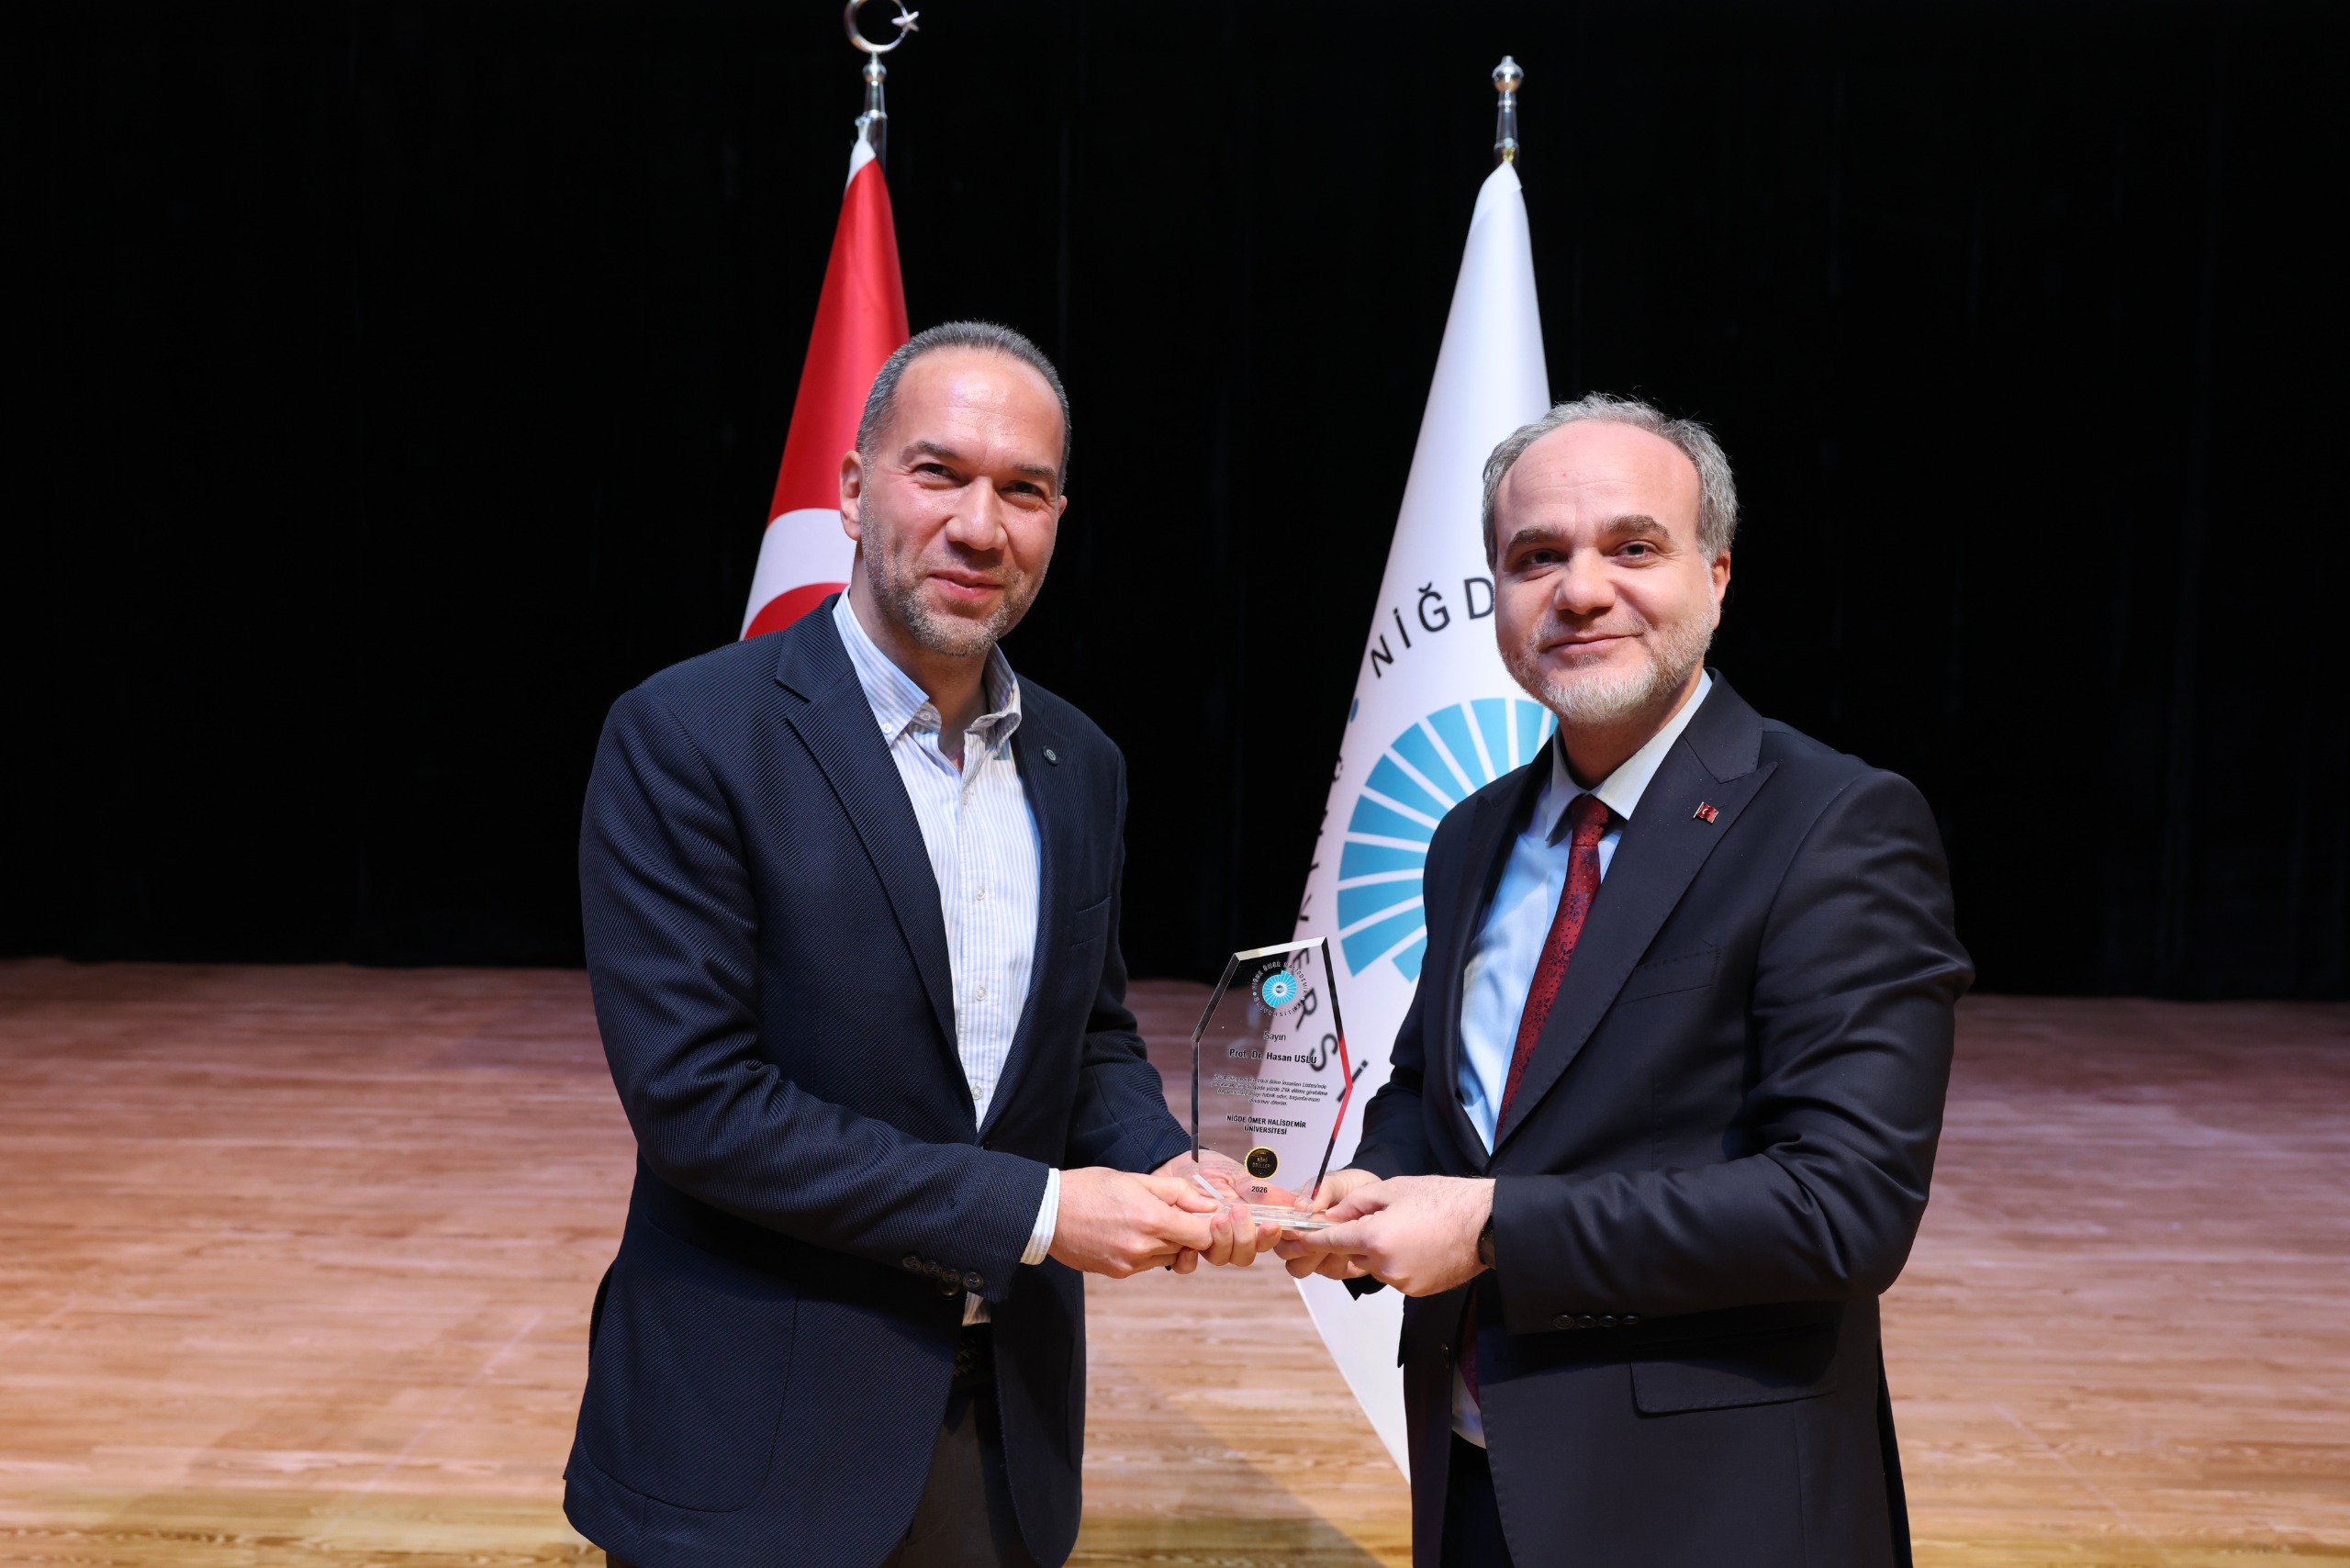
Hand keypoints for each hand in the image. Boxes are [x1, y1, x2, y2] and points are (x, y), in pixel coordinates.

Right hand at [1048, 1167, 1220, 1277]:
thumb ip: (1177, 1193)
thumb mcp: (1136, 1180)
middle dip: (1182, 1232)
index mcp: (1152, 1220)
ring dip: (1163, 1243)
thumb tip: (1209, 1205)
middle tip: (1167, 1213)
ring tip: (1140, 1221)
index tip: (1200, 1217)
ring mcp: (1130, 1264)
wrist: (1049, 1212)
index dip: (1205, 1226)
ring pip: (1166, 1257)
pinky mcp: (1118, 1273)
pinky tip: (1125, 1233)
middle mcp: (1144, 1247)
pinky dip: (1144, 1252)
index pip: (1201, 1235)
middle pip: (1185, 1248)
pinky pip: (1145, 1265)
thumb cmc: (1090, 1188)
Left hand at [1150, 1152, 1282, 1269]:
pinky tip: (1190, 1242)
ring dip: (1223, 1241)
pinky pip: (1188, 1264)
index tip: (1271, 1224)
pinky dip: (1190, 1257)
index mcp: (1246, 1220)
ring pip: (1222, 1259)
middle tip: (1239, 1213)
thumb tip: (1291, 1202)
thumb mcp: (1235, 1174)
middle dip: (1245, 1238)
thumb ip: (1260, 1191)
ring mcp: (1206, 1241)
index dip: (1270, 1238)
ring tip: (1217, 1219)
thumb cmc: (1204, 1168)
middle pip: (1245, 1255)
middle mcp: (1228, 1235)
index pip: (1264, 1239)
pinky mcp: (1182, 1244)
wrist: (1171, 1163)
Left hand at [1276, 1175, 1493, 1296]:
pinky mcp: (1416, 1290)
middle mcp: (1384, 1265)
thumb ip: (1355, 1203)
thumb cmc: (1443, 1200)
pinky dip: (1397, 1262)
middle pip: (1352, 1256)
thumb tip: (1332, 1216)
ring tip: (1408, 1228)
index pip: (1330, 1241)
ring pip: (1374, 1267)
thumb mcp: (1392, 1189)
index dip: (1310, 1239)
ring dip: (1378, 1251)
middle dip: (1355, 1240)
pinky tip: (1418, 1244)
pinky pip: (1394, 1275)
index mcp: (1374, 1237)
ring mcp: (1401, 1281)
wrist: (1485, 1223)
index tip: (1296, 1239)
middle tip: (1378, 1219)